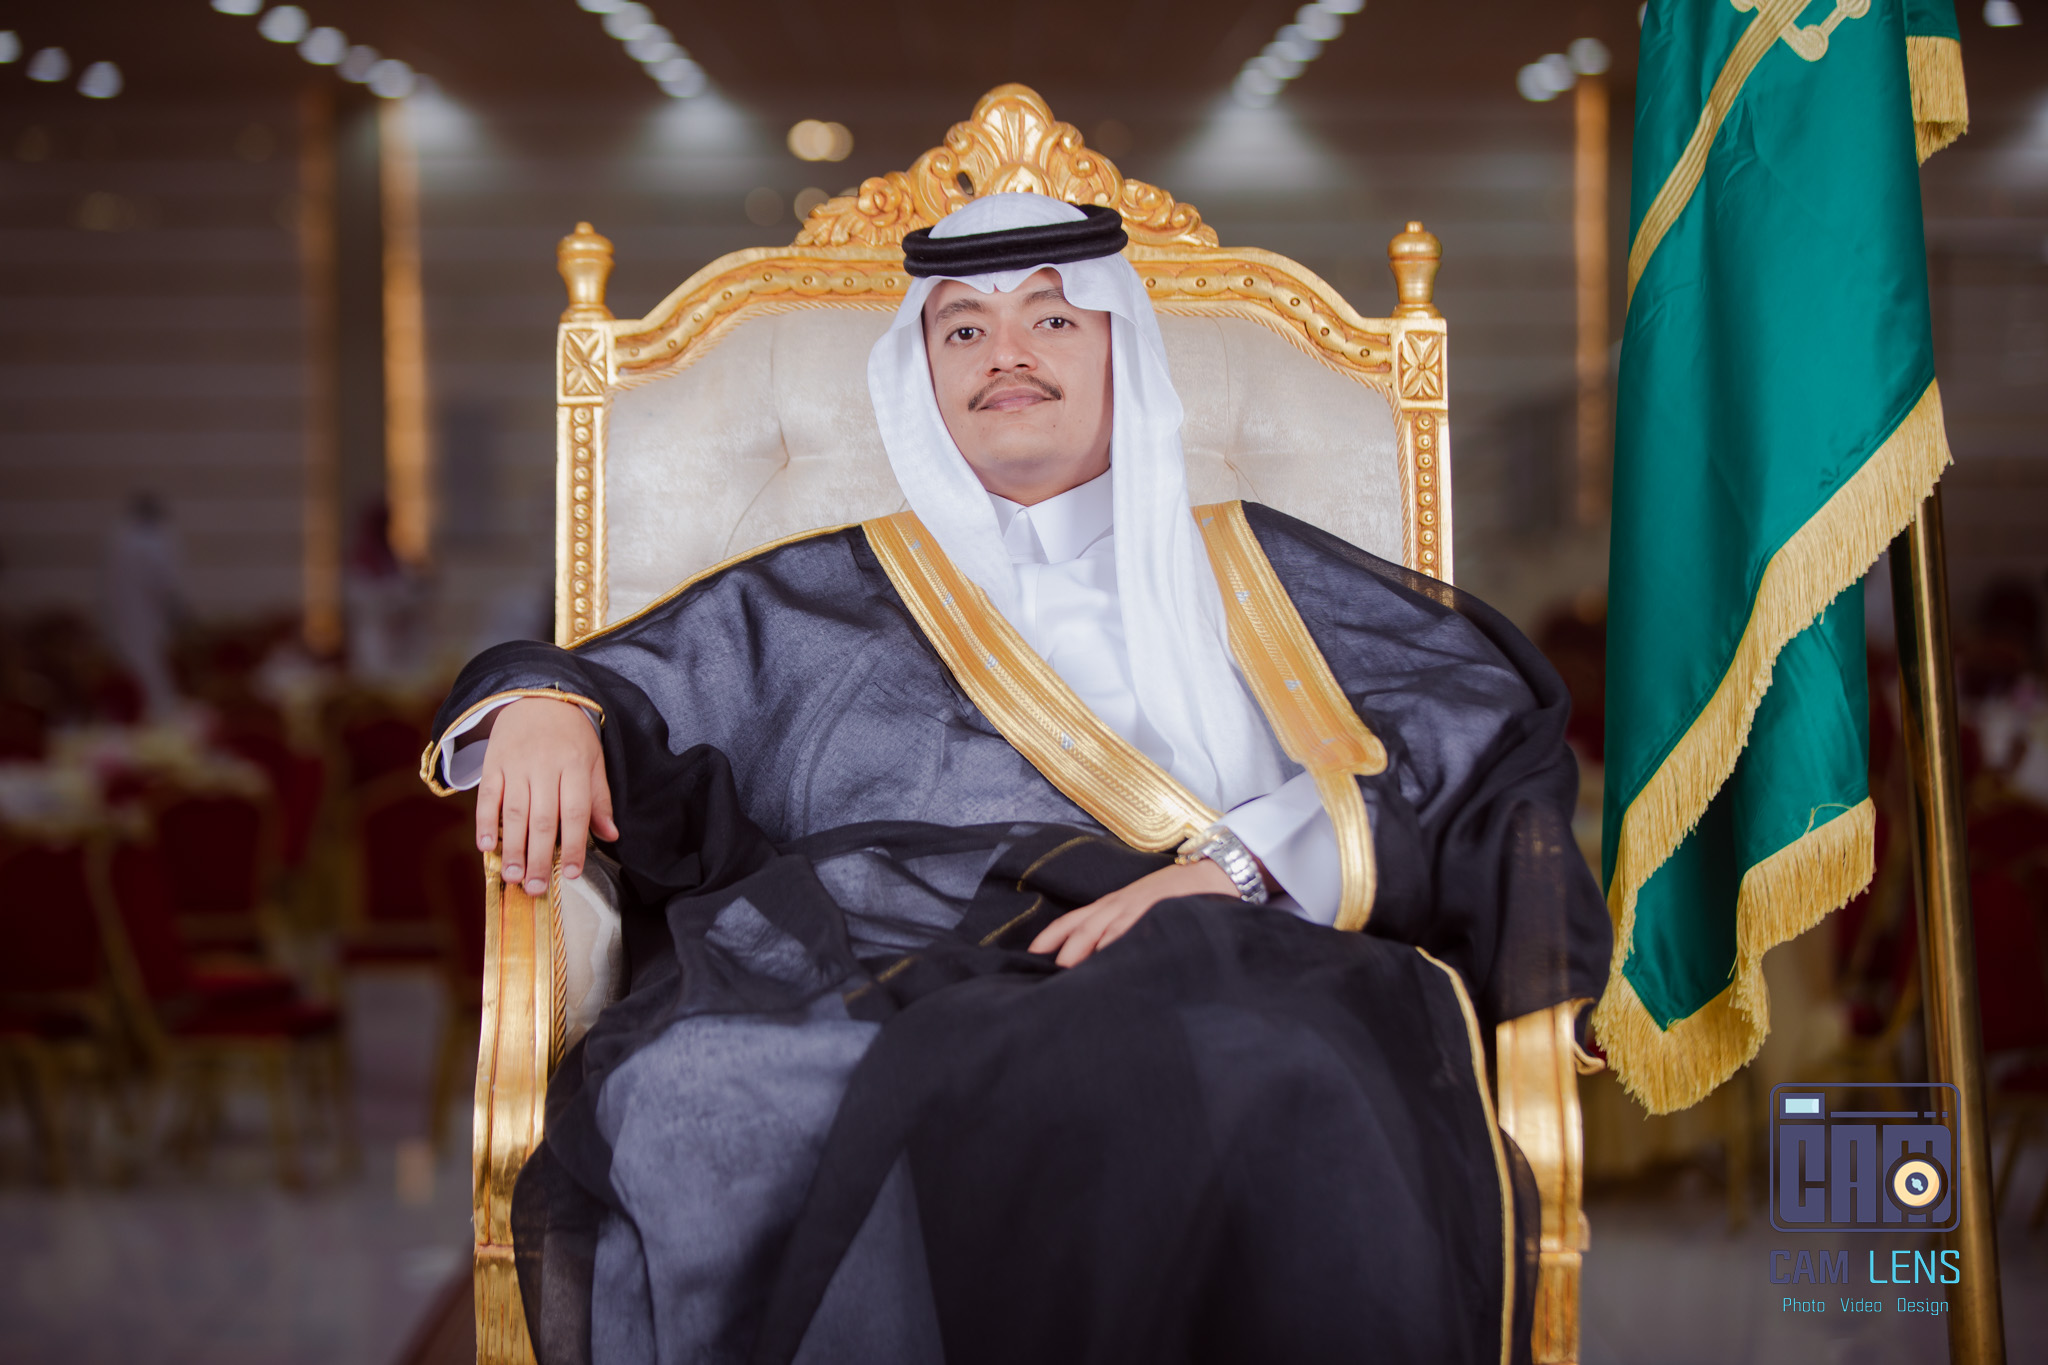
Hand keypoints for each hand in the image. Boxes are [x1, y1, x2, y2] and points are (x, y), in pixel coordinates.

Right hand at [475, 697, 618, 896]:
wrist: (536, 697)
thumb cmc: (570, 736)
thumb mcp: (593, 761)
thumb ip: (599, 800)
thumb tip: (611, 836)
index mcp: (574, 766)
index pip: (575, 812)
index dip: (574, 845)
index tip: (571, 874)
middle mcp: (544, 766)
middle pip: (542, 818)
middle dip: (539, 856)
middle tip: (536, 888)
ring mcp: (516, 764)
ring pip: (514, 812)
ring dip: (513, 848)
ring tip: (513, 876)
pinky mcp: (493, 763)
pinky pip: (487, 796)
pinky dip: (485, 823)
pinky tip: (486, 847)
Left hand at [1028, 858, 1237, 967]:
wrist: (1213, 872)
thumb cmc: (1174, 896)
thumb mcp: (1140, 908)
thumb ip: (1119, 928)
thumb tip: (1098, 956)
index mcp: (1114, 904)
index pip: (1075, 919)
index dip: (1052, 935)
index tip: (1032, 952)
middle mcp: (1120, 904)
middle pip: (1084, 926)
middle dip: (1064, 948)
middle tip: (1046, 971)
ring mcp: (1139, 907)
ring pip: (1104, 928)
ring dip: (1084, 947)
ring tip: (1068, 969)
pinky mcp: (1159, 912)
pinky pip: (1135, 928)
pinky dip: (1120, 942)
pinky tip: (1110, 956)